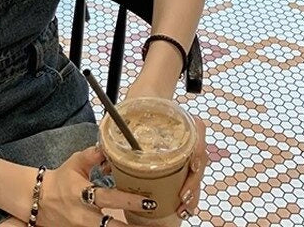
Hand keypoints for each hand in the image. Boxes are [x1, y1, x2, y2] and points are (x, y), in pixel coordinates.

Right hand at [37, 146, 159, 226]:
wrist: (38, 201)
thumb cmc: (61, 180)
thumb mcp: (75, 163)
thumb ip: (93, 156)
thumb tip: (110, 147)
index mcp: (82, 194)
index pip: (109, 198)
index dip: (129, 200)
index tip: (148, 202)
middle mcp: (84, 215)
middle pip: (111, 226)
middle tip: (155, 226)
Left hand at [98, 108, 208, 222]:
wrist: (148, 95)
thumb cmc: (142, 103)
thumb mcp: (131, 110)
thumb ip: (120, 126)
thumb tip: (104, 150)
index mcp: (181, 120)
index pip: (197, 134)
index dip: (197, 152)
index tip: (192, 165)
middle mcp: (189, 135)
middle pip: (199, 159)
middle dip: (193, 182)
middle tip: (182, 197)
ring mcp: (188, 148)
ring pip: (197, 172)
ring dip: (192, 192)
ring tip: (182, 208)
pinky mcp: (183, 160)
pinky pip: (190, 177)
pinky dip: (188, 193)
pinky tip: (180, 207)